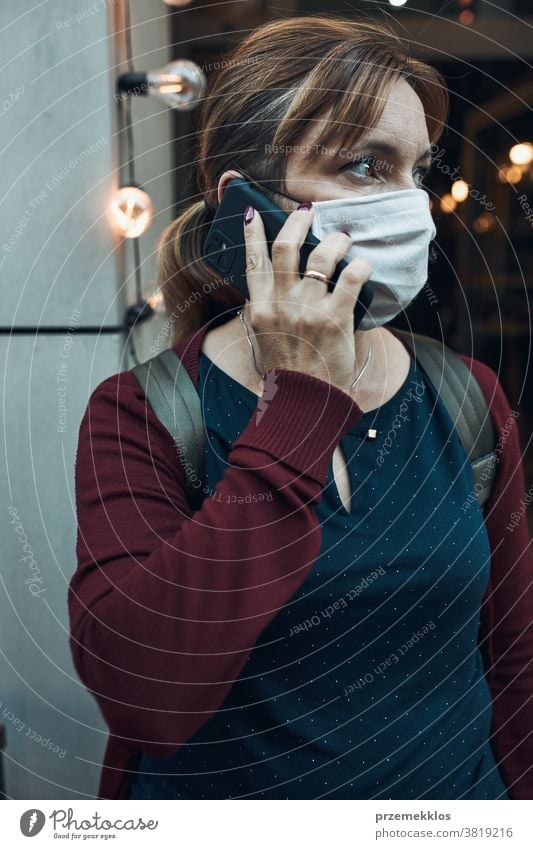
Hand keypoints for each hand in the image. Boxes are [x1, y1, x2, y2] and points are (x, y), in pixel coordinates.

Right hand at [242, 203, 372, 394]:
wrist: (303, 402)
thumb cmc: (287, 370)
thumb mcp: (264, 338)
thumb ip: (266, 308)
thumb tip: (273, 281)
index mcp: (261, 308)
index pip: (253, 260)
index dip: (252, 233)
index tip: (253, 213)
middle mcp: (282, 304)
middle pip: (287, 246)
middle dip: (299, 221)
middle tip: (309, 212)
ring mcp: (309, 310)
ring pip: (322, 255)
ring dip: (335, 240)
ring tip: (343, 238)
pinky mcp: (336, 319)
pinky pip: (352, 277)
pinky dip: (360, 264)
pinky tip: (363, 264)